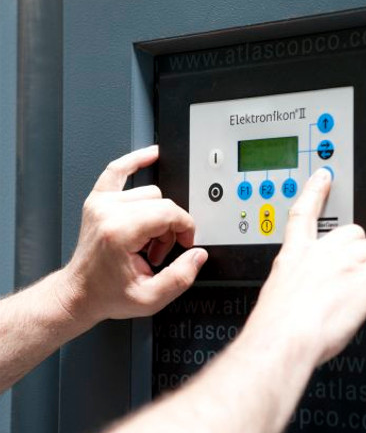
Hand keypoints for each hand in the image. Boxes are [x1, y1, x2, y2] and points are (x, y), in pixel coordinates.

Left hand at [57, 146, 207, 325]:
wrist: (79, 292)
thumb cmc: (107, 294)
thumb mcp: (151, 298)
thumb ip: (181, 277)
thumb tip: (198, 255)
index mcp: (120, 232)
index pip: (169, 212)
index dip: (186, 228)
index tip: (186, 243)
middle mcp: (109, 212)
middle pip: (162, 201)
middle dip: (171, 226)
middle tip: (161, 250)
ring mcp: (101, 202)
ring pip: (150, 191)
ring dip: (158, 213)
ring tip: (149, 240)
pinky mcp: (98, 199)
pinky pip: (118, 169)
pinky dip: (136, 160)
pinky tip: (151, 155)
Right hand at [247, 168, 365, 364]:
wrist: (283, 338)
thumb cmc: (276, 325)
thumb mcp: (278, 293)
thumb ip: (297, 283)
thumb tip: (307, 292)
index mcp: (295, 253)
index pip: (304, 212)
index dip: (315, 191)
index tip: (324, 177)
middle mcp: (320, 253)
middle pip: (353, 232)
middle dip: (358, 252)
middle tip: (356, 276)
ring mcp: (343, 262)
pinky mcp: (364, 278)